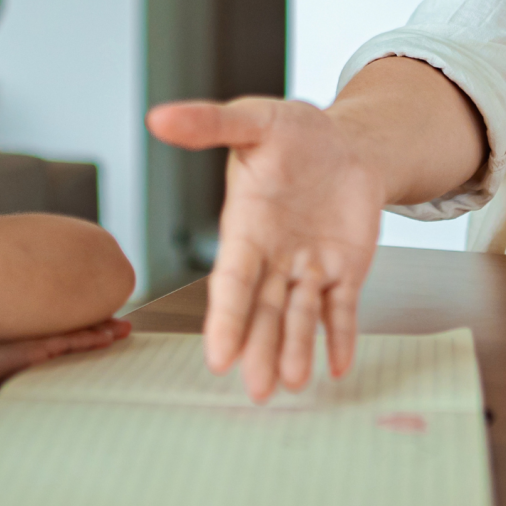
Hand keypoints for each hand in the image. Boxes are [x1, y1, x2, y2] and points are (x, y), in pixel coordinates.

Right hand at [0, 318, 132, 399]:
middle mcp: (16, 331)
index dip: (67, 321)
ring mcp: (22, 340)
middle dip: (90, 320)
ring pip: (70, 331)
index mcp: (3, 334)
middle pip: (62, 323)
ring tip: (123, 328)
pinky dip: (88, 340)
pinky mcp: (25, 351)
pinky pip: (66, 343)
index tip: (86, 320)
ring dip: (98, 330)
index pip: (43, 325)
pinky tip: (107, 339)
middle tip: (116, 320)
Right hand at [146, 97, 386, 401]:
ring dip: (295, 349)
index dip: (227, 317)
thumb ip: (209, 124)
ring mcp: (308, 268)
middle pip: (263, 310)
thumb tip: (159, 116)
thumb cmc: (294, 133)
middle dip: (260, 348)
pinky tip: (339, 365)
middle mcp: (272, 257)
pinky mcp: (344, 272)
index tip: (219, 355)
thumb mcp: (254, 120)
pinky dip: (340, 337)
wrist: (346, 143)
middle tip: (256, 389)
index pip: (233, 280)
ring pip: (299, 316)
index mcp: (246, 228)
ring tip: (292, 383)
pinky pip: (341, 310)